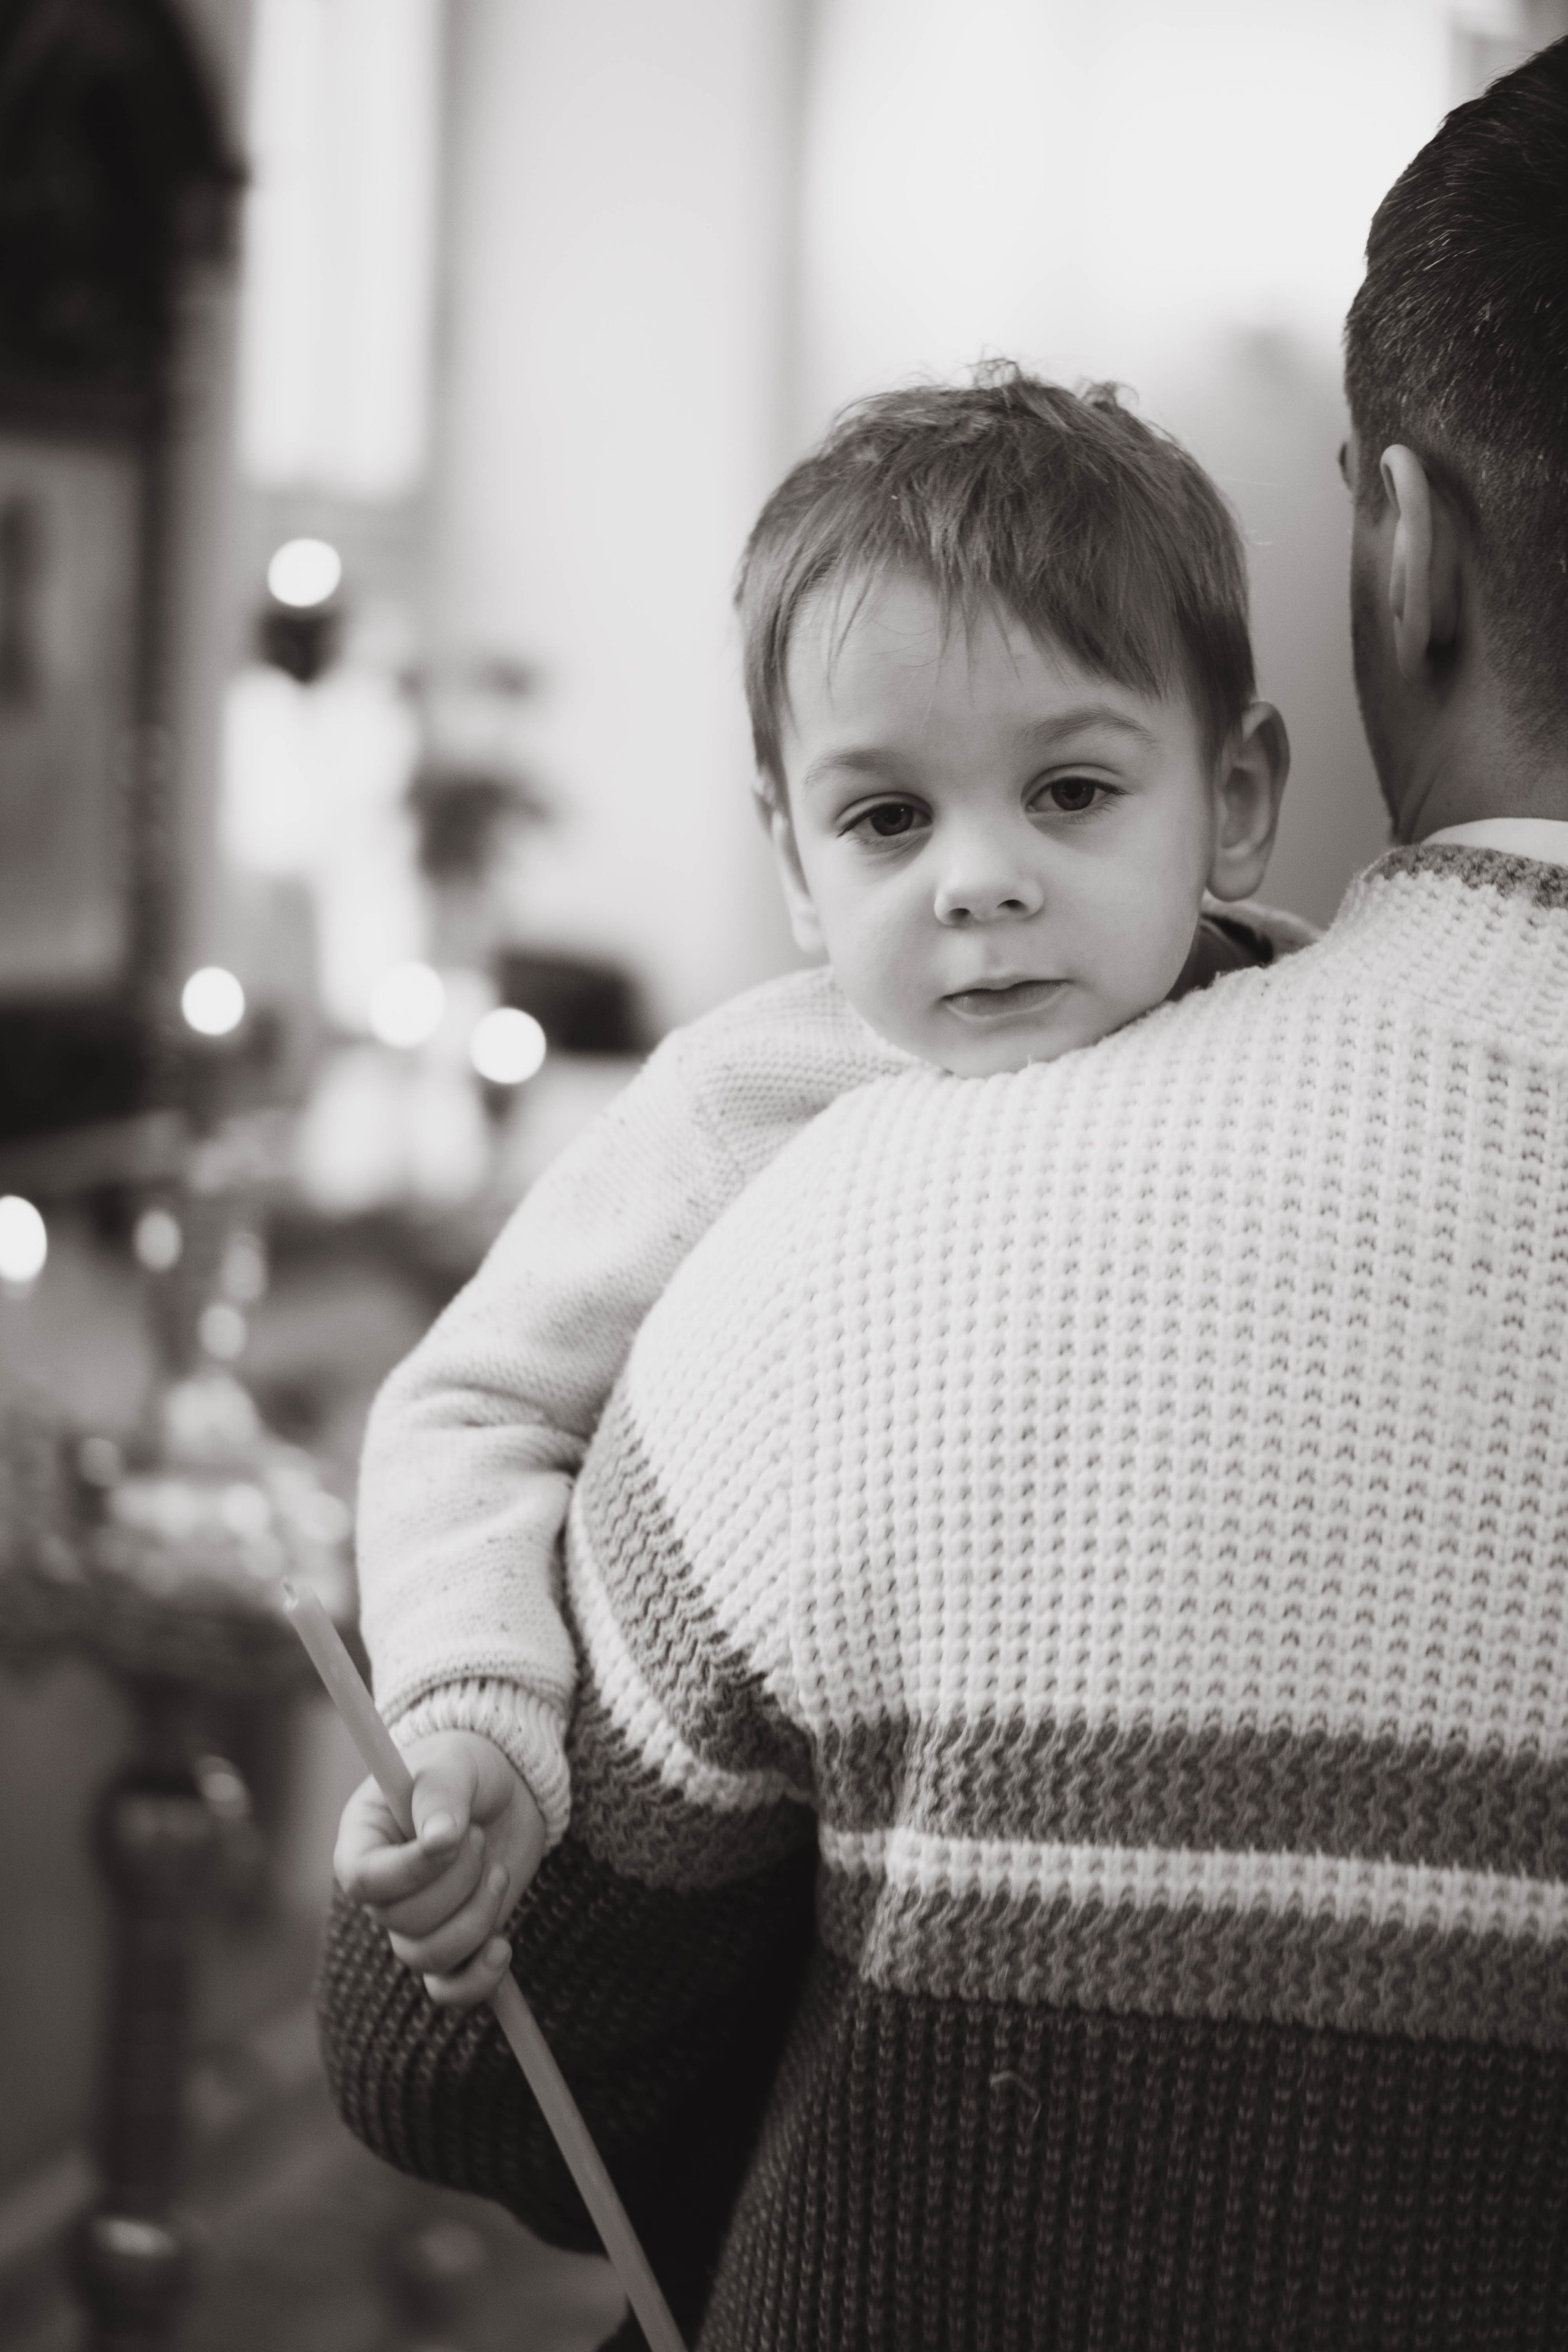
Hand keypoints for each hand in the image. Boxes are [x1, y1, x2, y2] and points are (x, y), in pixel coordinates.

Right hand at [334, 1729, 547, 2006]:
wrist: (506, 1786)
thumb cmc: (465, 1766)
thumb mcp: (454, 1765)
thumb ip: (441, 1795)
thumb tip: (439, 1840)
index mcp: (363, 1842)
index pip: (364, 1881)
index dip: (411, 1871)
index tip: (454, 1838)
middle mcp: (382, 1891)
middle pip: (403, 1923)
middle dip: (458, 1883)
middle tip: (482, 1838)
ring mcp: (417, 1922)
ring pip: (430, 1957)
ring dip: (478, 1917)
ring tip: (499, 1870)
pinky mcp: (454, 1942)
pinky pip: (449, 1990)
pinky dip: (478, 1980)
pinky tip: (502, 1947)